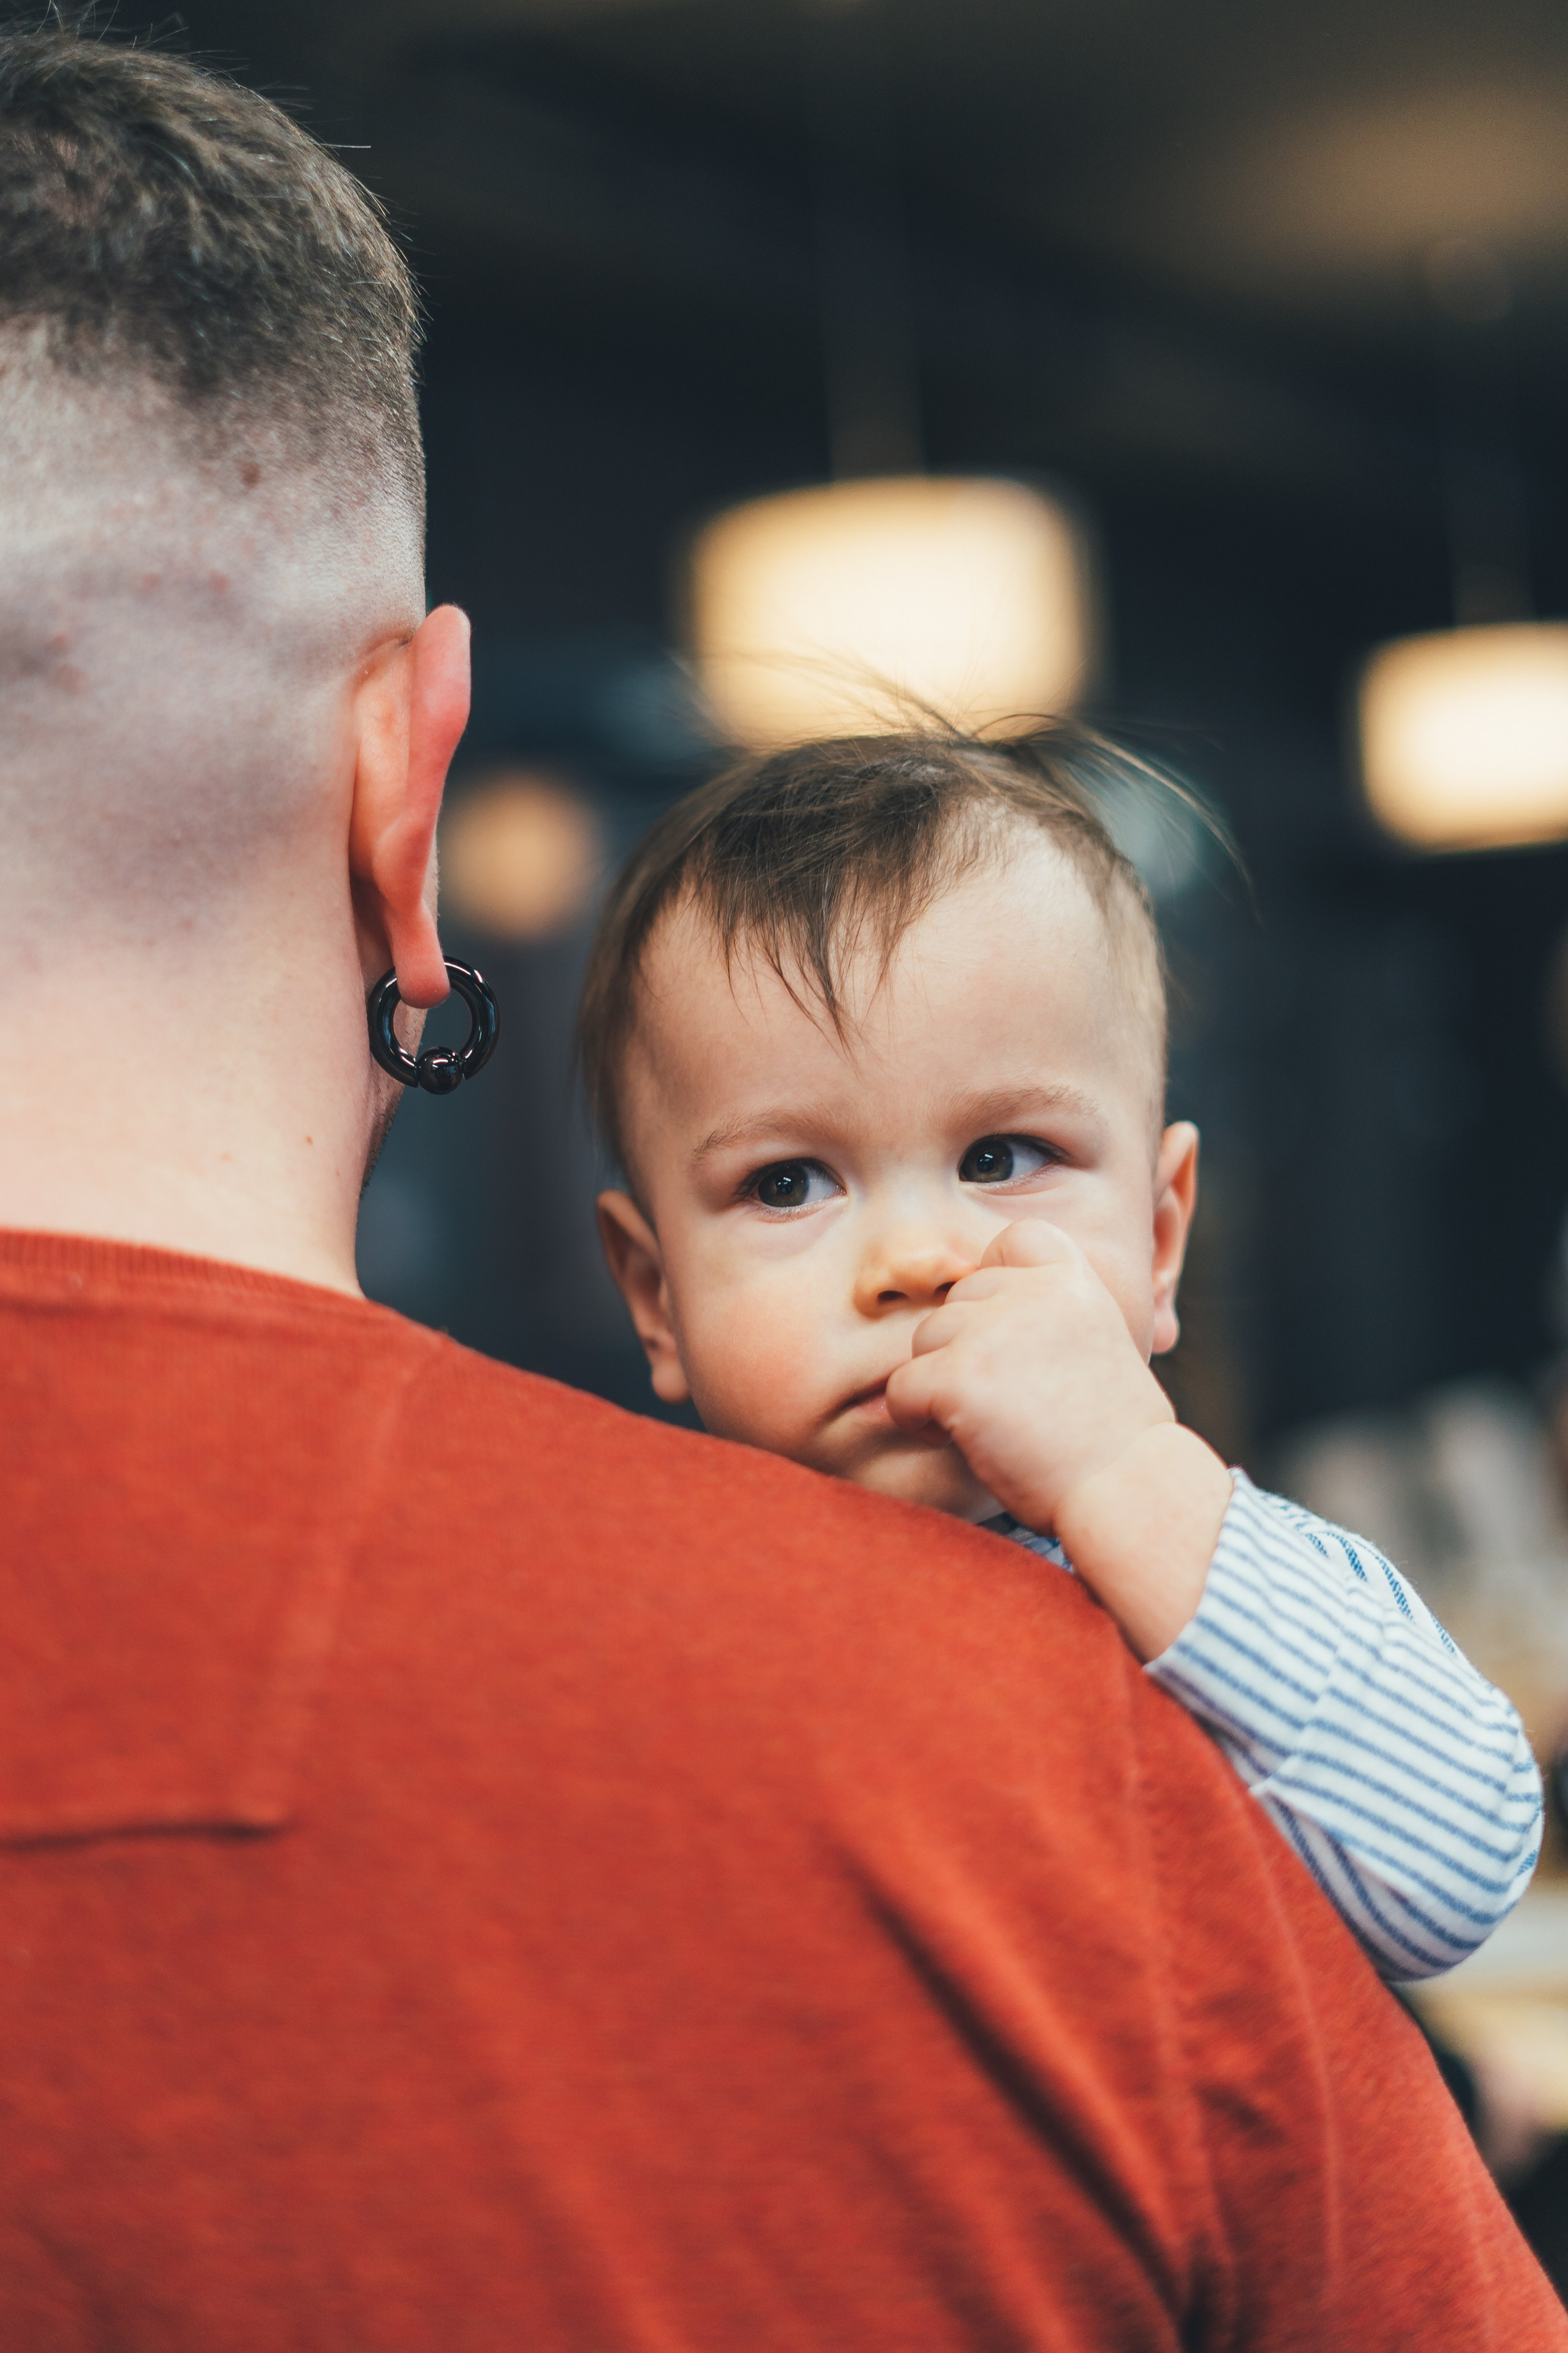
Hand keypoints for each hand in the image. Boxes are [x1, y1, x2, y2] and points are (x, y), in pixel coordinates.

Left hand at [883, 1220, 1231, 1657]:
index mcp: (1073, 1281)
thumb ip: (1048, 1318)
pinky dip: (917, 1418)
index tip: (1009, 1335)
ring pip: (925, 1339)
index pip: (1014, 1241)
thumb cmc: (1114, 1438)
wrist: (1128, 1491)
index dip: (998, 1282)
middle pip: (959, 1300)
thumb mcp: (1100, 1346)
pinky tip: (956, 1440)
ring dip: (941, 1382)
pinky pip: (902, 1386)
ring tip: (985, 1423)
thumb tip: (985, 1321)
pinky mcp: (958, 1377)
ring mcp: (991, 1332)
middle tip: (1003, 1401)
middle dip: (967, 1349)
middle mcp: (1030, 1293)